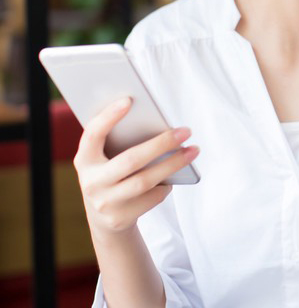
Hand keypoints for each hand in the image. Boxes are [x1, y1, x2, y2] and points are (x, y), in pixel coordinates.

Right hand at [73, 97, 199, 237]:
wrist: (104, 218)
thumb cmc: (113, 175)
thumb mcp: (107, 159)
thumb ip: (121, 141)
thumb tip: (156, 123)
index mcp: (84, 159)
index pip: (93, 135)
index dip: (108, 117)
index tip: (129, 100)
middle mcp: (90, 182)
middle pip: (130, 160)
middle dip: (161, 144)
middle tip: (186, 131)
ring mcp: (104, 202)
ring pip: (145, 180)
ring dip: (173, 164)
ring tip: (193, 150)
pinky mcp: (119, 218)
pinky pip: (151, 197)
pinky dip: (165, 185)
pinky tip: (174, 176)